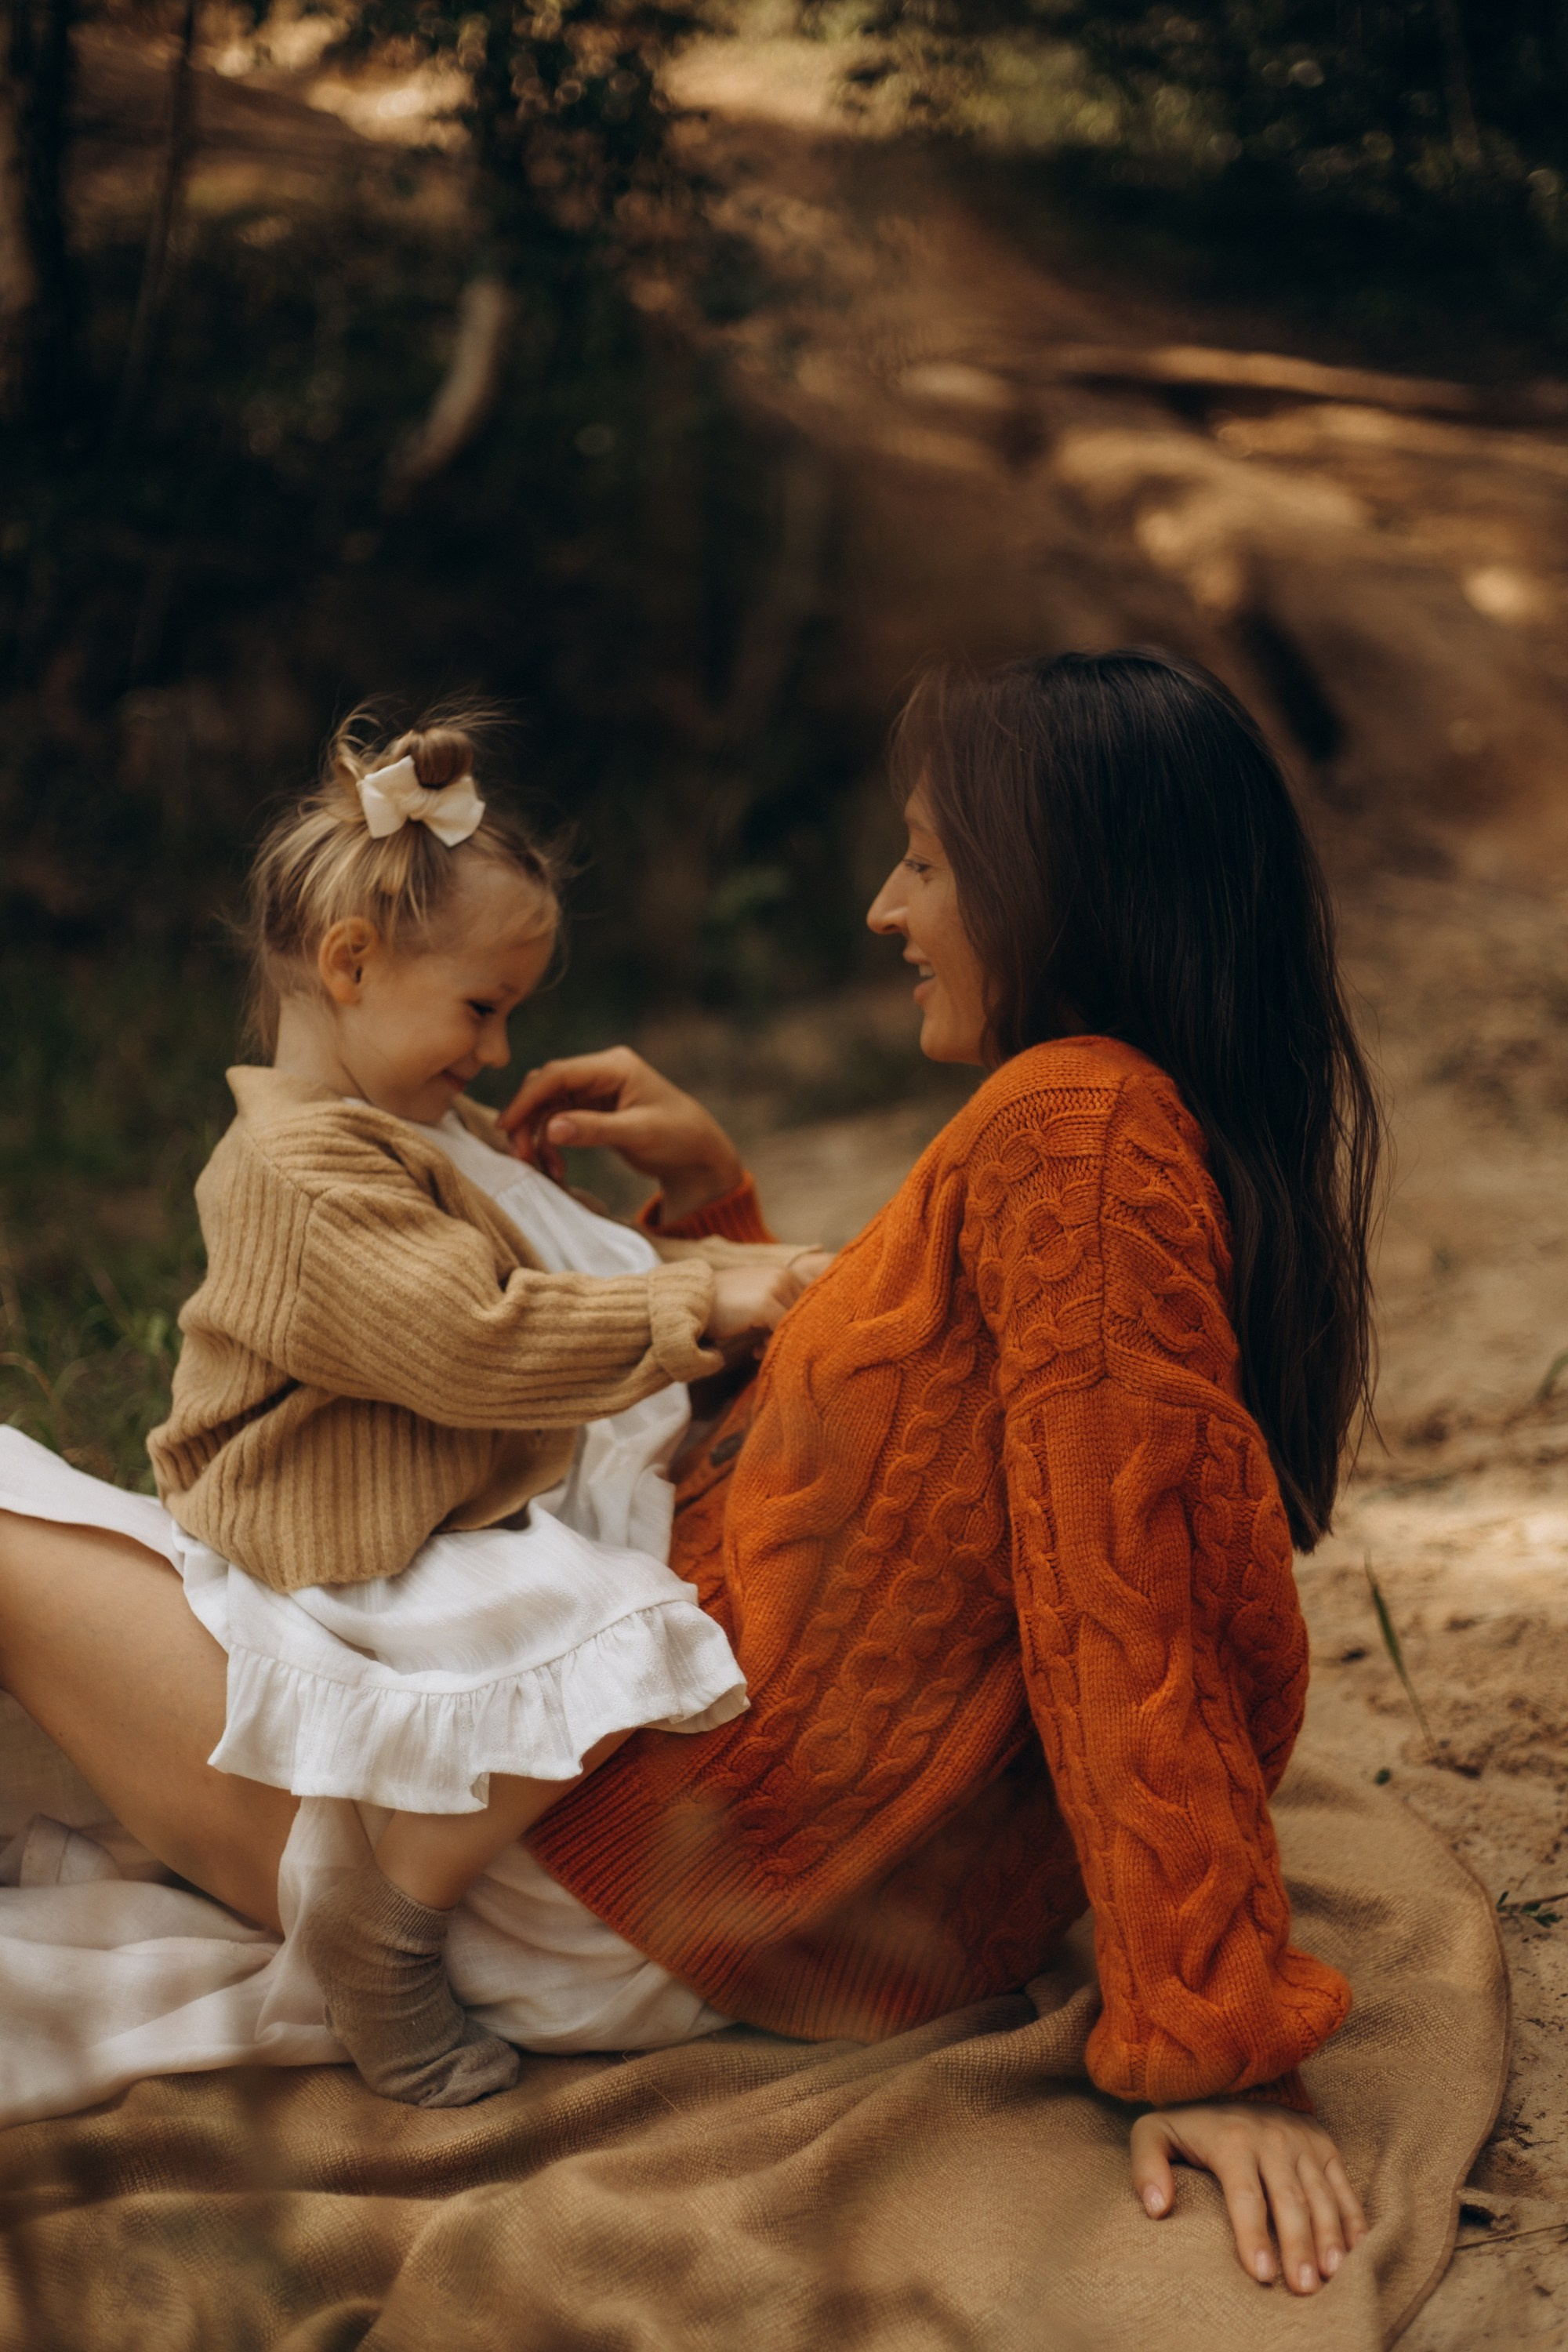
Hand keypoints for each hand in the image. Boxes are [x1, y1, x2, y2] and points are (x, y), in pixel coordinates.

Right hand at [499, 1047, 743, 1221]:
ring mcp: (596, 1090)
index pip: (558, 1075)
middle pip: (547, 1088)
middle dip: (529, 1120)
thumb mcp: (639, 1134)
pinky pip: (559, 1121)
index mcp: (614, 1067)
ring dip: (538, 1135)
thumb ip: (595, 1130)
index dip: (528, 1099)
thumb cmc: (679, 1138)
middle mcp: (601, 1072)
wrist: (699, 1156)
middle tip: (521, 1156)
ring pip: (548, 1106)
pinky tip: (556, 1167)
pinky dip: (552, 1143)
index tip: (506, 1126)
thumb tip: (551, 1128)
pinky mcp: (593, 1110)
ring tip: (541, 1168)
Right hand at [706, 1256, 827, 1353]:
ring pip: (795, 1323)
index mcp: (782, 1271)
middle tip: (762, 1347)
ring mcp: (775, 1288)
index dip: (792, 1324)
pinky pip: (782, 1330)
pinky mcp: (766, 1304)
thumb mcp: (753, 1300)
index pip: (805, 1304)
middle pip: (803, 1314)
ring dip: (778, 1340)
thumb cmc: (721, 1306)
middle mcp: (783, 1275)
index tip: (770, 1337)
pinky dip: (771, 1345)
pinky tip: (754, 1351)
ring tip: (758, 1349)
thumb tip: (798, 1331)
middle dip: (785, 1333)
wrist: (690, 1302)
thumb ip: (776, 1308)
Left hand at [1130, 2101, 1366, 2294]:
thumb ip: (1146, 2167)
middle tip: (1303, 2290)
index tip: (1260, 2275)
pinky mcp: (1324, 2144)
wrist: (1232, 2074)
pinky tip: (1357, 2251)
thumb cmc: (1190, 2120)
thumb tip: (1156, 2209)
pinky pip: (1343, 2185)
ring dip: (1330, 2238)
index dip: (1254, 2236)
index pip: (1246, 2196)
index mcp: (1232, 2141)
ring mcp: (1302, 2142)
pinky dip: (1353, 2218)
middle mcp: (1273, 2139)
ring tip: (1332, 2276)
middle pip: (1289, 2202)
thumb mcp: (1154, 2132)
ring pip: (1321, 2196)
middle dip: (1298, 2247)